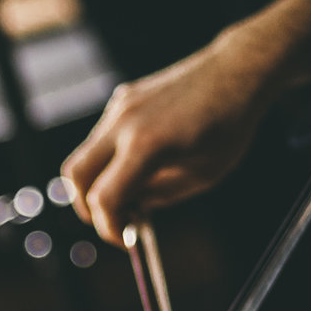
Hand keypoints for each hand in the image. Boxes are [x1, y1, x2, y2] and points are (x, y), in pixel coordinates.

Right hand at [62, 40, 262, 245]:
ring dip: (98, 180)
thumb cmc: (227, 127)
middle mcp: (123, 124)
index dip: (109, 227)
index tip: (124, 239)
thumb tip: (131, 209)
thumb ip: (158, 196)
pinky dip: (109, 159)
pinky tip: (140, 163)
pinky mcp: (123, 99)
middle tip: (113, 219)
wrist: (235, 72)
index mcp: (145, 146)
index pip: (104, 198)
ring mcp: (119, 108)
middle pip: (75, 176)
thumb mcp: (199, 177)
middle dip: (87, 206)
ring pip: (85, 155)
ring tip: (132, 192)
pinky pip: (102, 137)